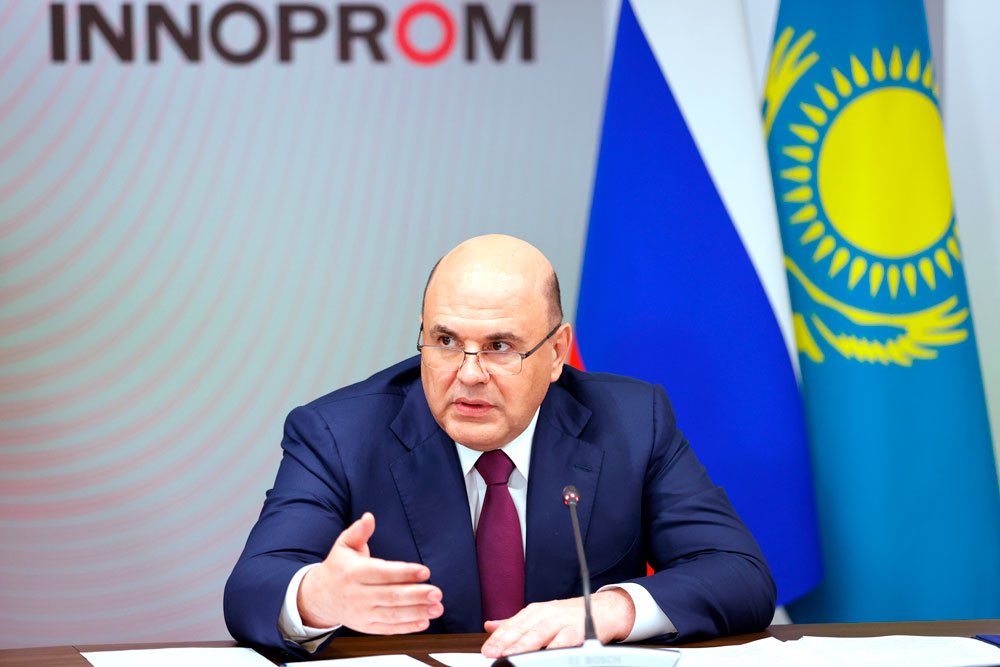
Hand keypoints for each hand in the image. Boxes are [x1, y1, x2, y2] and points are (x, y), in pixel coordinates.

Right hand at [297, 512, 443, 633]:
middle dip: (416, 595)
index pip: (382, 573)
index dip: (404, 573)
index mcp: (353, 573)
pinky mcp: (367, 626)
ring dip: (417, 612)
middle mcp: (358, 595)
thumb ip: (359, 531)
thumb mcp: (344, 545)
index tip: (424, 571)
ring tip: (437, 607)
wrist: (320, 597)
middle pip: (390, 597)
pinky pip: (389, 628)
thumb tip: (369, 517)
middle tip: (436, 592)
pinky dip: (407, 627)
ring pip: (392, 615)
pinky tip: (424, 622)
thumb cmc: (338, 567)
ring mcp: (362, 613)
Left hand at [480, 589, 635, 657]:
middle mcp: (547, 613)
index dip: (499, 638)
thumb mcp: (540, 616)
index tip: (487, 650)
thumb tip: (489, 626)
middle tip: (494, 653)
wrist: (603, 609)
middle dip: (507, 642)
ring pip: (541, 632)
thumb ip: (515, 623)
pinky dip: (556, 646)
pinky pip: (566, 639)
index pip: (512, 625)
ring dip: (526, 644)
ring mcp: (563, 620)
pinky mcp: (580, 629)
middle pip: (524, 628)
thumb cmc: (569, 615)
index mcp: (535, 611)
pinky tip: (547, 654)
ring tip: (512, 655)